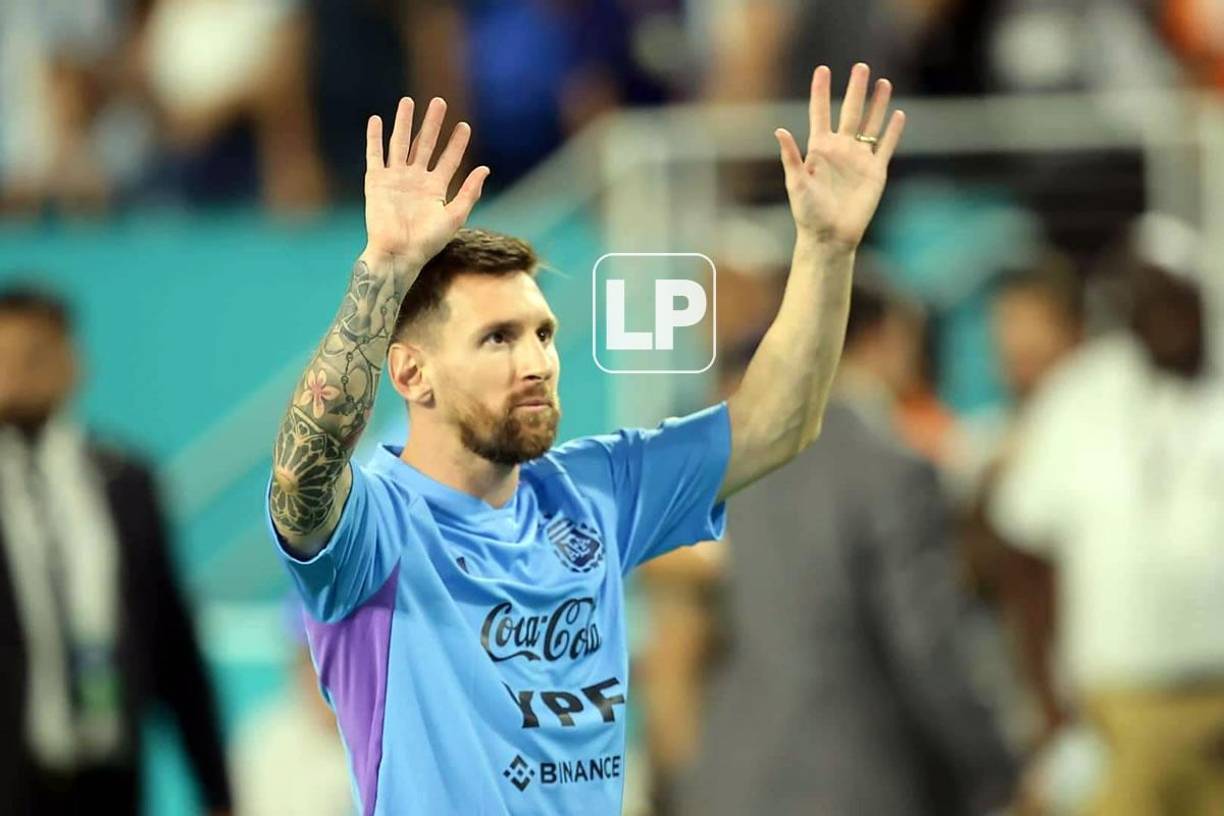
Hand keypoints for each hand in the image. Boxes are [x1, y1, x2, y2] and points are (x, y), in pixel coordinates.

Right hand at [362, 96, 489, 267]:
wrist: (399, 254)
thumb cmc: (427, 242)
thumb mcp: (454, 216)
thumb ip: (469, 192)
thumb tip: (485, 168)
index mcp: (435, 189)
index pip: (449, 159)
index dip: (457, 143)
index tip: (464, 126)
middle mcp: (415, 180)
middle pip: (425, 144)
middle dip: (432, 123)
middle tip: (439, 102)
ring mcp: (395, 179)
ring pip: (400, 144)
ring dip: (404, 123)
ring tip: (408, 102)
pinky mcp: (376, 182)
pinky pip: (375, 155)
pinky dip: (374, 138)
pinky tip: (377, 120)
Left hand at [775, 63, 905, 249]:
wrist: (830, 236)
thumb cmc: (808, 212)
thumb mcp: (796, 183)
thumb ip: (791, 156)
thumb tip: (779, 130)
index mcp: (819, 149)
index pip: (820, 113)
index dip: (820, 91)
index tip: (823, 70)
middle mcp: (840, 149)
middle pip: (849, 112)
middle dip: (855, 89)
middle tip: (861, 67)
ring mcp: (858, 159)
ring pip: (870, 124)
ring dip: (877, 104)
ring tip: (883, 83)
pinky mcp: (875, 172)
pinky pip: (886, 147)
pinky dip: (893, 131)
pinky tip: (898, 114)